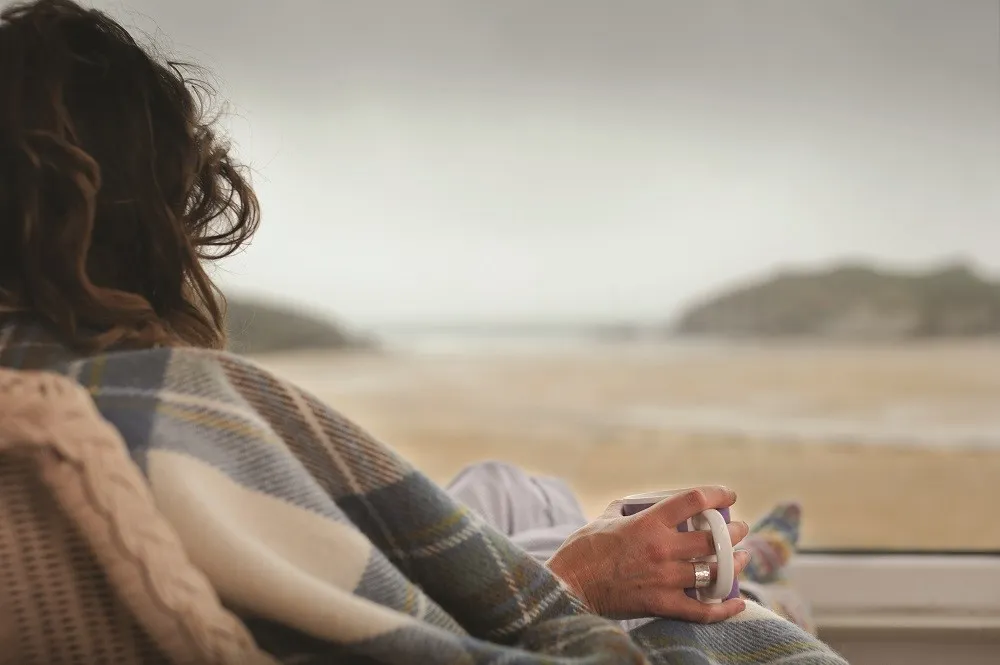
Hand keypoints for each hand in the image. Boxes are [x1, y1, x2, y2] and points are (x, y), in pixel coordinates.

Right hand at [546, 486, 750, 622]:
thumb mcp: (604, 519)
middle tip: (739, 529)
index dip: (717, 494)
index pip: (693, 500)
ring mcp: (664, 578)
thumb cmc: (582, 551)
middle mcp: (662, 548)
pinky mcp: (661, 604)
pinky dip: (724, 609)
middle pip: (714, 538)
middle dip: (733, 531)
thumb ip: (627, 509)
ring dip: (735, 564)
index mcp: (648, 522)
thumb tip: (640, 504)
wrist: (568, 587)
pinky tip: (738, 603)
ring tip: (742, 558)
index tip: (729, 495)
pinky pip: (703, 611)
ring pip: (714, 571)